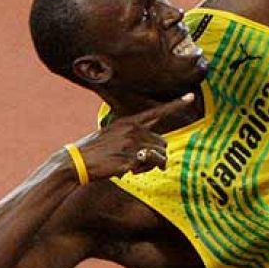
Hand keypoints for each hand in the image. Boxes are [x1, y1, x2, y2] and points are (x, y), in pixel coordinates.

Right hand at [73, 93, 194, 181]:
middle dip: (158, 155)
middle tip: (142, 163)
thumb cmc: (95, 151)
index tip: (191, 96)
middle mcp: (134, 130)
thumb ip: (131, 136)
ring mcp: (133, 143)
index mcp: (129, 121)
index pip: (157, 111)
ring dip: (153, 165)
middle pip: (163, 142)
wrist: (77, 162)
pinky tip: (130, 171)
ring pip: (161, 154)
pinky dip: (145, 170)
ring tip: (135, 167)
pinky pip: (152, 164)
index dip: (176, 104)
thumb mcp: (112, 134)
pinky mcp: (131, 158)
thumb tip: (148, 151)